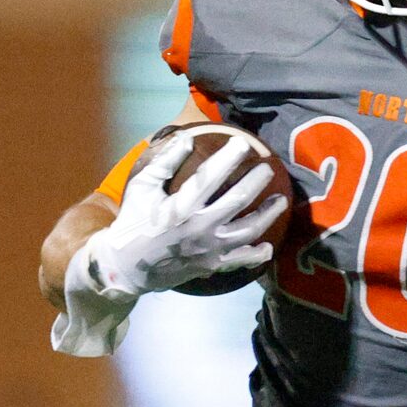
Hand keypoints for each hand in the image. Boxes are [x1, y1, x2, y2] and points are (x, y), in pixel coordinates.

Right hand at [86, 132, 287, 299]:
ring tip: (280, 201)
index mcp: (181, 206)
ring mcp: (209, 249)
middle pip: (238, 200)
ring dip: (268, 214)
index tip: (243, 143)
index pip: (211, 175)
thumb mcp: (141, 187)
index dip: (230, 157)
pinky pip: (242, 260)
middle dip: (256, 180)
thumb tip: (186, 138)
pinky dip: (258, 254)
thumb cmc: (134, 222)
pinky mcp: (212, 265)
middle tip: (267, 167)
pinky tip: (268, 245)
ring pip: (248, 230)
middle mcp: (199, 227)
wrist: (126, 267)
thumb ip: (164, 162)